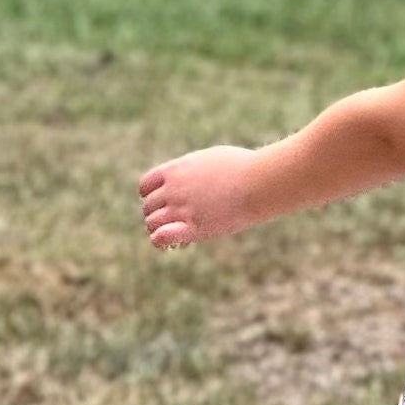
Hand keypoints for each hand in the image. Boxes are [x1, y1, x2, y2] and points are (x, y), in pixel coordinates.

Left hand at [138, 145, 258, 249]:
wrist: (259, 182)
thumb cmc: (243, 168)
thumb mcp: (212, 160)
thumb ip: (196, 171)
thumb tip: (197, 177)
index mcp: (176, 170)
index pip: (145, 186)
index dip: (152, 196)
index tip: (166, 202)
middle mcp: (173, 189)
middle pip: (148, 206)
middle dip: (158, 215)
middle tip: (175, 222)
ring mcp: (182, 209)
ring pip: (151, 222)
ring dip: (160, 229)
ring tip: (175, 234)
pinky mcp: (194, 228)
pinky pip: (161, 237)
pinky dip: (161, 241)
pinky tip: (175, 244)